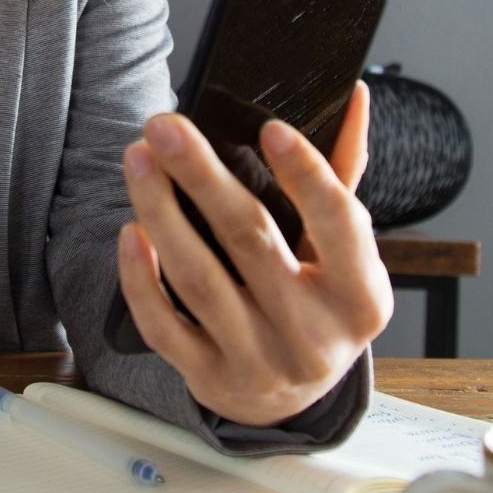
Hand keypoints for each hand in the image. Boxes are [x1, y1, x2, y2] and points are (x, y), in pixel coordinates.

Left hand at [116, 81, 392, 427]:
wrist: (288, 398)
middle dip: (202, 175)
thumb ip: (342, 172)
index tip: (269, 128)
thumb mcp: (342, 250)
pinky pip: (164, 325)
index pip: (340, 226)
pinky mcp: (209, 377)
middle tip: (164, 124)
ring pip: (199, 279)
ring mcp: (259, 362)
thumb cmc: (316, 301)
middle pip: (250, 240)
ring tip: (137, 158)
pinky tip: (131, 231)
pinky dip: (141, 278)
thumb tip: (353, 94)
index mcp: (361, 296)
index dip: (308, 176)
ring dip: (160, 211)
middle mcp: (314, 336)